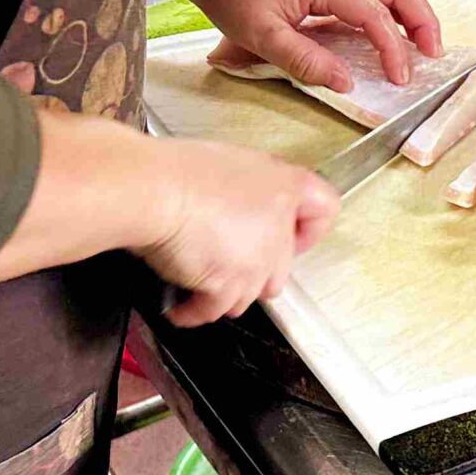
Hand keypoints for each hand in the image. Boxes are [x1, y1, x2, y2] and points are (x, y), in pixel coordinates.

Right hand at [142, 139, 342, 326]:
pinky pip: (212, 311)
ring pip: (248, 296)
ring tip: (195, 280)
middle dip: (253, 272)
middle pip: (281, 269)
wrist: (150, 191)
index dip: (308, 229)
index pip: (325, 210)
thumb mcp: (228, 162)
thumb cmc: (176, 170)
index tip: (291, 235)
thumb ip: (251, 189)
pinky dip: (192, 311)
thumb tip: (243, 206)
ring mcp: (255, 262)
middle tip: (224, 260)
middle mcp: (277, 228)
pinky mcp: (227, 287)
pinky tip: (177, 304)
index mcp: (284, 186)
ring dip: (223, 293)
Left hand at [186, 0, 442, 93]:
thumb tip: (347, 83)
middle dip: (423, 21)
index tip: (400, 79)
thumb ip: (304, 61)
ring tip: (423, 48)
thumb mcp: (260, 36)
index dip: (393, 48)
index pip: (374, 14)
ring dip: (413, 14)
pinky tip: (393, 34)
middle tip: (433, 57)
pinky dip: (394, 11)